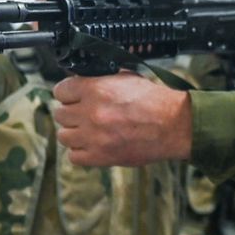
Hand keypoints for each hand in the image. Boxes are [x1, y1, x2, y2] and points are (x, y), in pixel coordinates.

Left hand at [53, 71, 191, 166]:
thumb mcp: (125, 77)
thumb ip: (100, 79)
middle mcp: (90, 112)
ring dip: (74, 133)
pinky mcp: (100, 156)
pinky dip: (81, 152)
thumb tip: (81, 79)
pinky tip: (93, 145)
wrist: (173, 125)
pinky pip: (74, 156)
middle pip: (60, 114)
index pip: (60, 90)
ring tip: (88, 131)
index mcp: (95, 89)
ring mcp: (93, 136)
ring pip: (63, 136)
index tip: (73, 96)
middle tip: (84, 114)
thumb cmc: (154, 101)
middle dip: (72, 113)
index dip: (67, 93)